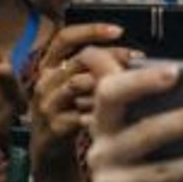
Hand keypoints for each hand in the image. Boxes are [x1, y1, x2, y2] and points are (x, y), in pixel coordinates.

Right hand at [30, 20, 123, 165]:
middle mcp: (45, 82)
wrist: (49, 151)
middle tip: (137, 59)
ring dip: (104, 84)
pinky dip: (99, 113)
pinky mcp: (54, 127)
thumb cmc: (70, 112)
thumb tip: (134, 56)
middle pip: (78, 60)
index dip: (90, 30)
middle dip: (111, 57)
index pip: (65, 38)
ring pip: (77, 84)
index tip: (118, 30)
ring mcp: (47, 105)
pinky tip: (116, 116)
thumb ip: (95, 68)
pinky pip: (79, 114)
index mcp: (49, 66)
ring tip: (128, 86)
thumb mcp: (76, 86)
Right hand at [83, 54, 182, 181]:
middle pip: (142, 133)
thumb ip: (142, 98)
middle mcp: (102, 153)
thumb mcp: (133, 131)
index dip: (140, 81)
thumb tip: (162, 60)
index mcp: (104, 124)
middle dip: (181, 122)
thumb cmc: (143, 166)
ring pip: (162, 173)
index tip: (175, 72)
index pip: (109, 93)